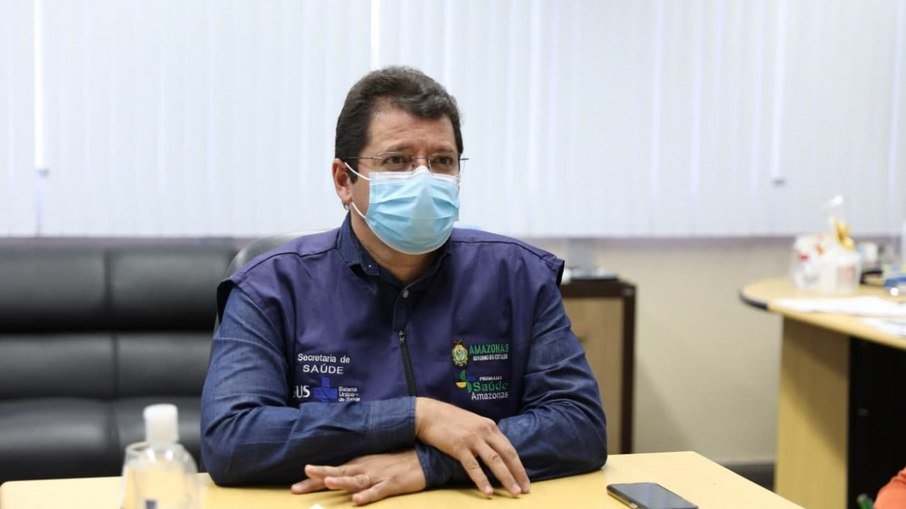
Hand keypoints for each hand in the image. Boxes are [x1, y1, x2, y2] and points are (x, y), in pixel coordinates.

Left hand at [290, 450, 425, 504]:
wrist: (423, 457)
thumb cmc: (396, 462)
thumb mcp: (372, 464)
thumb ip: (356, 472)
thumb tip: (336, 478)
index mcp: (359, 465)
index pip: (332, 472)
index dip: (314, 479)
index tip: (295, 487)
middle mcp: (365, 469)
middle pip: (339, 474)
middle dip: (319, 478)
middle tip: (299, 485)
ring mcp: (378, 476)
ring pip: (356, 480)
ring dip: (341, 482)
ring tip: (327, 483)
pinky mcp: (393, 484)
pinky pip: (378, 491)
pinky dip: (368, 495)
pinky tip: (358, 500)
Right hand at [414, 397, 529, 495]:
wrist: (429, 414)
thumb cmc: (449, 420)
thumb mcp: (473, 423)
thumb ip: (484, 435)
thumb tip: (494, 450)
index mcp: (489, 426)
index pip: (509, 448)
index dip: (518, 465)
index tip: (524, 479)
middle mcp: (484, 431)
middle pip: (507, 454)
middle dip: (518, 473)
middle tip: (526, 489)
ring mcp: (472, 439)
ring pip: (494, 461)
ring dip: (506, 478)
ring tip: (514, 492)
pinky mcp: (459, 447)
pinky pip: (473, 466)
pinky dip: (482, 480)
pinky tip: (488, 491)